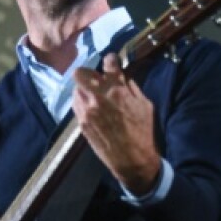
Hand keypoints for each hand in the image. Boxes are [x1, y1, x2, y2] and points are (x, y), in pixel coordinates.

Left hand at [73, 54, 161, 193]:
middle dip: (88, 74)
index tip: (112, 62)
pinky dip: (83, 103)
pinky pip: (76, 105)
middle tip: (96, 80)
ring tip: (94, 97)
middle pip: (80, 73)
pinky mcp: (82, 122)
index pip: (108, 62)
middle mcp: (98, 97)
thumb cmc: (143, 132)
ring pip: (76, 89)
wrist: (132, 160)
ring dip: (84, 90)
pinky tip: (92, 110)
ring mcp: (87, 110)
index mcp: (117, 89)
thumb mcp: (145, 105)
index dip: (111, 60)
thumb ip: (131, 87)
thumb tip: (121, 76)